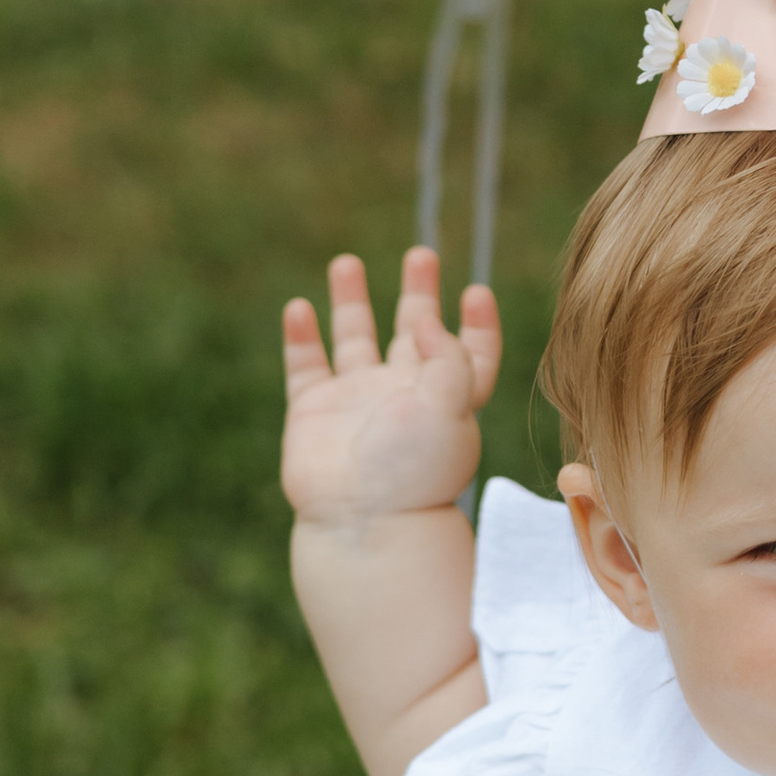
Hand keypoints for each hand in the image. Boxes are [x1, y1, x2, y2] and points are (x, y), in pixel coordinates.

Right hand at [282, 247, 499, 528]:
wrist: (363, 521)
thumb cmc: (417, 470)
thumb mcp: (451, 405)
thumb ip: (449, 356)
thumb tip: (430, 320)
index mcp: (449, 396)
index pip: (471, 352)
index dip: (477, 323)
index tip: (475, 291)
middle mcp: (404, 394)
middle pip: (415, 332)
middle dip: (418, 293)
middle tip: (422, 254)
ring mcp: (356, 401)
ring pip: (354, 339)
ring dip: (351, 301)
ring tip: (347, 261)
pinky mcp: (313, 412)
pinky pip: (304, 365)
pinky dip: (300, 336)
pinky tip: (298, 307)